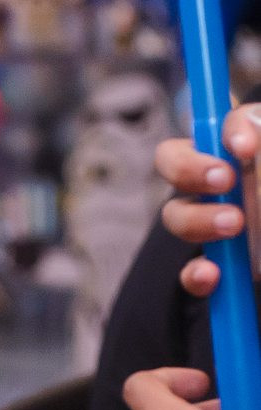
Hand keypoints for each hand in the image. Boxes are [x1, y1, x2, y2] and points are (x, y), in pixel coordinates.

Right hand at [155, 104, 260, 294]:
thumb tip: (244, 132)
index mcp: (244, 150)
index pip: (216, 126)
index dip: (222, 131)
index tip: (243, 149)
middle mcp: (222, 182)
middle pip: (173, 162)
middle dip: (188, 170)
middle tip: (225, 181)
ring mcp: (214, 222)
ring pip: (176, 216)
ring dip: (197, 220)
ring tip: (234, 225)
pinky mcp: (219, 265)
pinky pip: (192, 271)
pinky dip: (196, 274)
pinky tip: (213, 274)